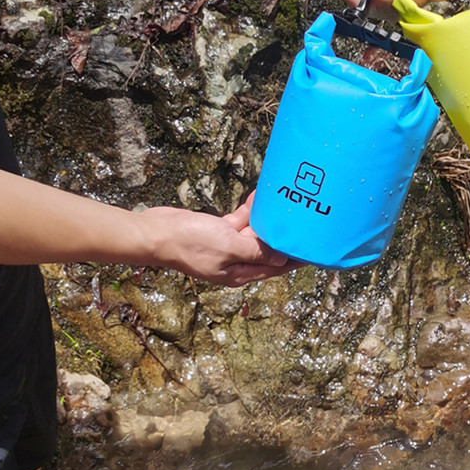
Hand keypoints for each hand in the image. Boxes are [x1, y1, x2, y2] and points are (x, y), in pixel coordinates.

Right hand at [142, 198, 296, 286]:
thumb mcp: (230, 247)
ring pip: (253, 234)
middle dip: (282, 238)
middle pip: (265, 250)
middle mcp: (235, 262)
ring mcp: (225, 246)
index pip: (274, 268)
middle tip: (303, 222)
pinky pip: (238, 221)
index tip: (312, 252)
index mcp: (239, 273)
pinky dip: (248, 211)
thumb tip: (282, 260)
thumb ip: (256, 252)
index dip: (293, 261)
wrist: (156, 232)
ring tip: (285, 205)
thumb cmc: (191, 243)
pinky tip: (259, 197)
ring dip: (266, 220)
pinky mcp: (216, 231)